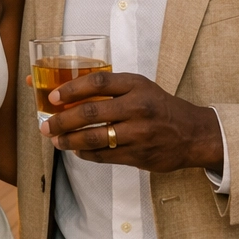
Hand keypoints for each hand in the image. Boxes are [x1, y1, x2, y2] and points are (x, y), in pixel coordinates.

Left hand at [39, 71, 223, 173]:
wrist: (193, 134)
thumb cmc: (160, 107)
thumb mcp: (141, 88)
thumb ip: (112, 89)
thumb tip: (70, 93)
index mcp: (136, 85)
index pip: (97, 82)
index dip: (71, 89)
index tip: (53, 96)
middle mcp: (138, 107)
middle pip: (91, 112)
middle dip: (62, 120)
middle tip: (46, 125)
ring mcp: (139, 133)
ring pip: (94, 138)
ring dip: (69, 141)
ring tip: (56, 140)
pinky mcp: (138, 155)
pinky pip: (104, 156)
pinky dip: (85, 154)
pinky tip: (76, 151)